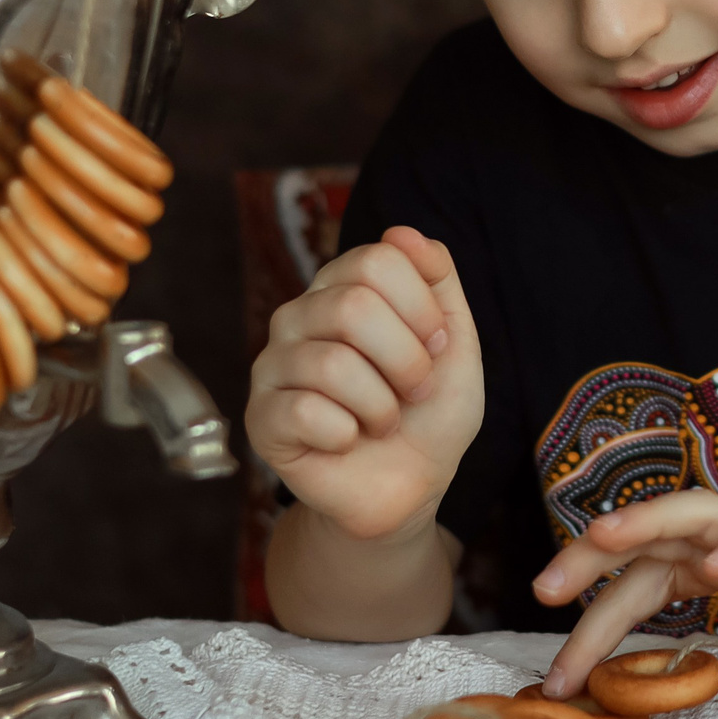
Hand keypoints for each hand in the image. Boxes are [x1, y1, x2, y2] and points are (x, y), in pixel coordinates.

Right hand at [246, 226, 481, 541]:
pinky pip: (305, 412)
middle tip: (413, 392)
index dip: (423, 311)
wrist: (409, 487)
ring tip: (382, 421)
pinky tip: (346, 441)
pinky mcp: (261, 417)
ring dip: (381, 406)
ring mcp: (272, 364)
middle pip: (353, 306)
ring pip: (333, 363)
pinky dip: (347, 434)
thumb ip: (437, 280)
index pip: (379, 259)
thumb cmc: (429, 413)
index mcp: (343, 286)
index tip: (436, 348)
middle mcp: (299, 315)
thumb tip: (401, 231)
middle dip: (407, 361)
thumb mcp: (456, 342)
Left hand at [526, 489, 717, 695]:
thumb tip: (638, 657)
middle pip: (646, 534)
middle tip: (541, 591)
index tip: (554, 681)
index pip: (633, 581)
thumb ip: (703, 607)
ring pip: (698, 513)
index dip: (590, 625)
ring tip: (604, 538)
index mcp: (704, 556)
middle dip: (590, 557)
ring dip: (648, 520)